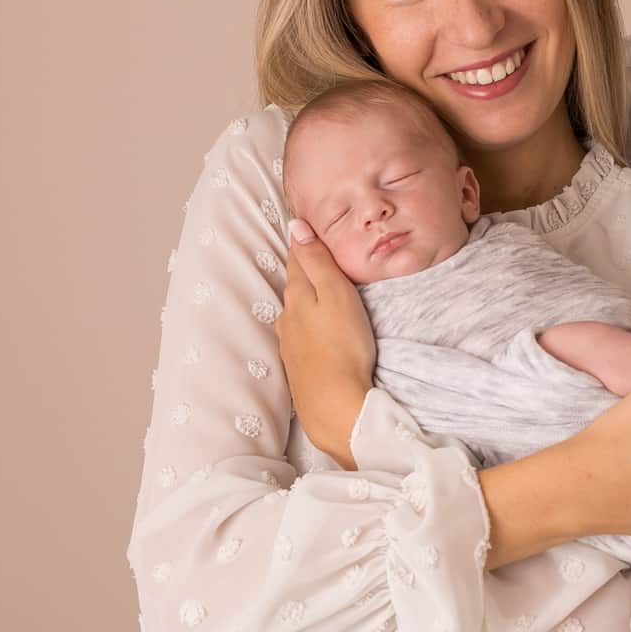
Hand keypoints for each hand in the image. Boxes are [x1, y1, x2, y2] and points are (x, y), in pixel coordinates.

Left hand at [279, 217, 376, 467]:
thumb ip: (316, 260)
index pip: (298, 258)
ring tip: (326, 292)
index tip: (310, 227)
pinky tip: (322, 330)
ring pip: (298, 311)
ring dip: (309, 300)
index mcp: (297, 294)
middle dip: (307, 270)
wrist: (335, 406)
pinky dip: (311, 325)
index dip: (306, 242)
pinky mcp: (299, 365)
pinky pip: (303, 335)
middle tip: (323, 254)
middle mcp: (287, 316)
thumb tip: (296, 225)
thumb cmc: (343, 345)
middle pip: (297, 284)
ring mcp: (290, 343)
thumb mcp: (336, 293)